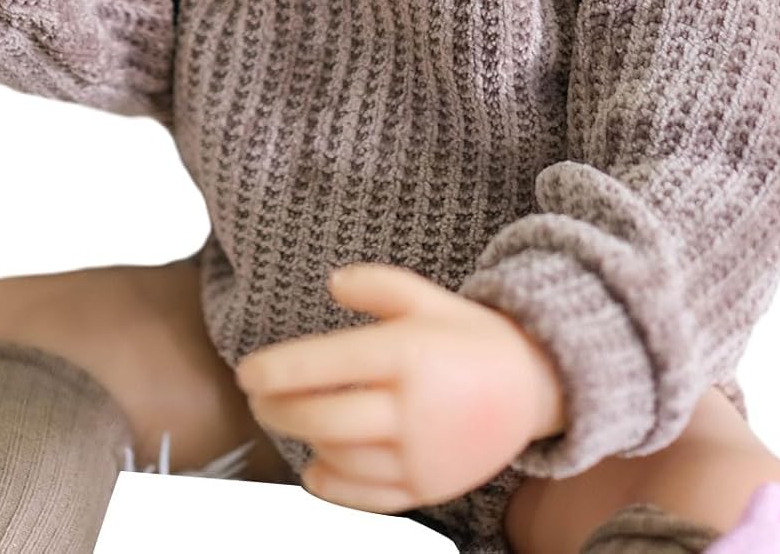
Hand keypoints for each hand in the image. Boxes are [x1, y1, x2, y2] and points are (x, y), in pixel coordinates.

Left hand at [235, 263, 565, 514]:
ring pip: (338, 456)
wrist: (534, 389)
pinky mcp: (427, 488)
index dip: (276, 370)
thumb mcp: (427, 297)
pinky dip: (330, 484)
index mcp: (407, 353)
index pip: (325, 365)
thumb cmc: (471, 338)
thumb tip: (331, 283)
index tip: (246, 372)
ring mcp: (420, 455)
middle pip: (321, 418)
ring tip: (292, 420)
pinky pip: (364, 496)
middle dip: (277, 409)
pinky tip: (315, 466)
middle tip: (258, 400)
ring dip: (304, 440)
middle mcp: (412, 408)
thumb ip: (376, 285)